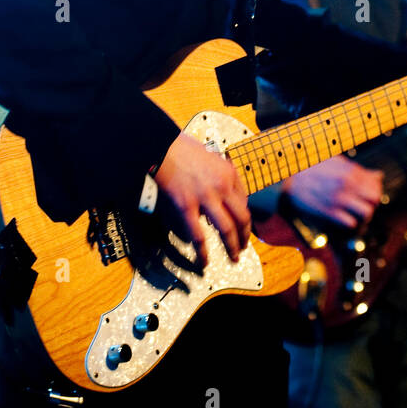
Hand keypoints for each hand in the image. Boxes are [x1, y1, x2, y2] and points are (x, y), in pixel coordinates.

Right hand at [155, 131, 250, 266]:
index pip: (244, 202)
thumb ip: (222, 177)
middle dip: (244, 236)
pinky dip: (203, 251)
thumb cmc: (183, 149)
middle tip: (243, 247)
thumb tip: (225, 198)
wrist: (162, 146)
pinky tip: (205, 261)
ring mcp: (205, 197)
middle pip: (242, 218)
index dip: (244, 218)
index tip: (242, 226)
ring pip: (226, 229)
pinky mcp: (187, 206)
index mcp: (229, 174)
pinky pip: (198, 235)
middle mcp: (222, 186)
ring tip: (234, 258)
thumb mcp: (213, 158)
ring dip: (232, 246)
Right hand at [283, 157, 382, 228]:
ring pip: (366, 212)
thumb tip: (378, 175)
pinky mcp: (329, 213)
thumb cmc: (311, 170)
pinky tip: (343, 219)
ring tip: (354, 214)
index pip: (376, 184)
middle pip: (375, 199)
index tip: (366, 194)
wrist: (288, 181)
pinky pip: (351, 223)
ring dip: (362, 215)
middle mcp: (347, 185)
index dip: (374, 191)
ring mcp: (339, 199)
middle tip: (361, 204)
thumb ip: (358, 170)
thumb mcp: (335, 163)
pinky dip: (349, 223)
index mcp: (349, 171)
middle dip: (370, 203)